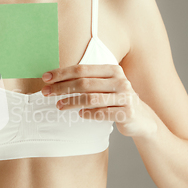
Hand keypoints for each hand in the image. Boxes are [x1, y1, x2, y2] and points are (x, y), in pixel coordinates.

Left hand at [41, 64, 156, 137]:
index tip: (46, 78)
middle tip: (46, 92)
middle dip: (62, 87)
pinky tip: (79, 114)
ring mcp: (125, 97)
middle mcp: (120, 81)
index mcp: (113, 70)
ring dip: (71, 102)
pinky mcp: (127, 113)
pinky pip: (102, 113)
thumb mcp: (106, 85)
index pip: (82, 69)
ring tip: (59, 105)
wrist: (141, 118)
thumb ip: (88, 80)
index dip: (62, 73)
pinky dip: (88, 113)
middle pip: (84, 83)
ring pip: (91, 98)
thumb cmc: (116, 100)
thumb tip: (56, 79)